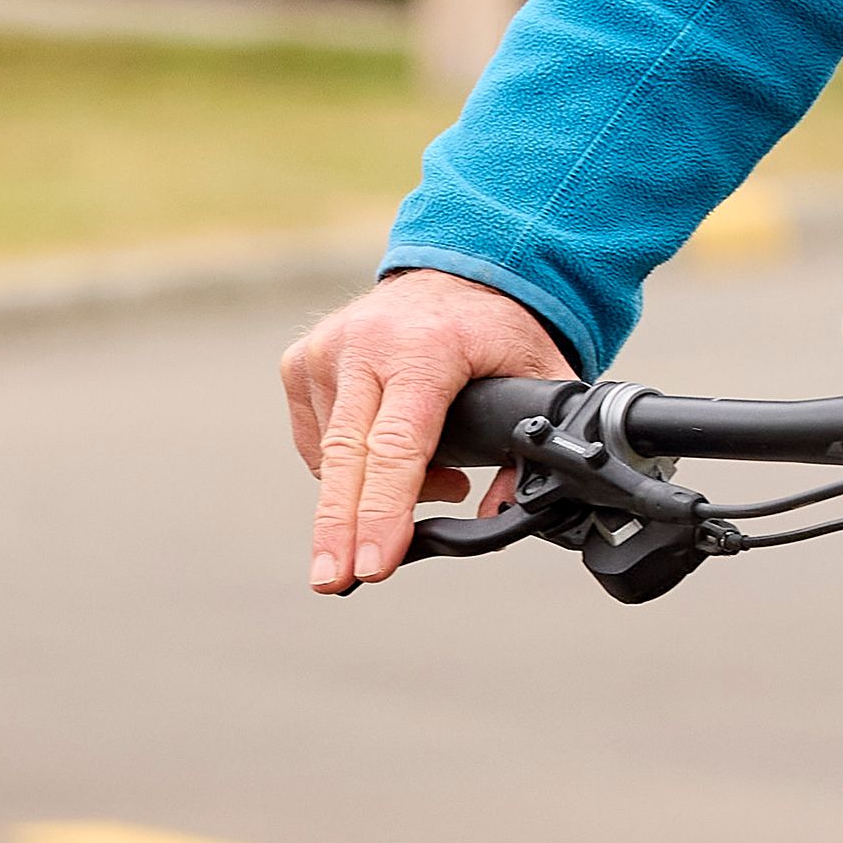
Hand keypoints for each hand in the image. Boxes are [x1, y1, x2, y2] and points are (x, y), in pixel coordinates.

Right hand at [279, 269, 573, 596]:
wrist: (456, 262)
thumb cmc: (499, 326)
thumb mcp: (542, 375)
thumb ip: (532, 447)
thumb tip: (498, 513)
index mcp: (424, 350)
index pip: (396, 446)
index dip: (385, 510)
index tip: (374, 562)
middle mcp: (364, 346)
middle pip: (345, 459)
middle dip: (339, 529)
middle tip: (332, 580)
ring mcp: (325, 351)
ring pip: (332, 456)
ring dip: (371, 492)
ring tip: (436, 476)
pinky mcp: (300, 361)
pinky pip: (316, 440)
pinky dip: (349, 466)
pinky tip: (389, 454)